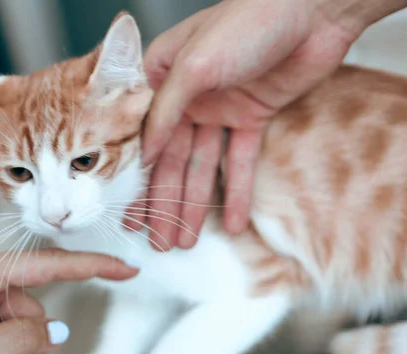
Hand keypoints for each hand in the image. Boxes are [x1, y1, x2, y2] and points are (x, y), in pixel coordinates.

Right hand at [128, 0, 378, 249]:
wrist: (313, 12)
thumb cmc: (247, 23)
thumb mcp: (194, 65)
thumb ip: (166, 110)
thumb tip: (144, 153)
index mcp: (161, 78)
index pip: (142, 137)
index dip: (136, 178)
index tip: (130, 214)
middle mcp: (187, 97)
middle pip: (171, 159)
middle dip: (164, 202)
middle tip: (158, 240)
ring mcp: (219, 109)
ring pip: (203, 166)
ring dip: (195, 204)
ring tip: (185, 241)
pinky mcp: (253, 118)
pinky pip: (240, 162)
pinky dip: (238, 191)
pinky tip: (233, 222)